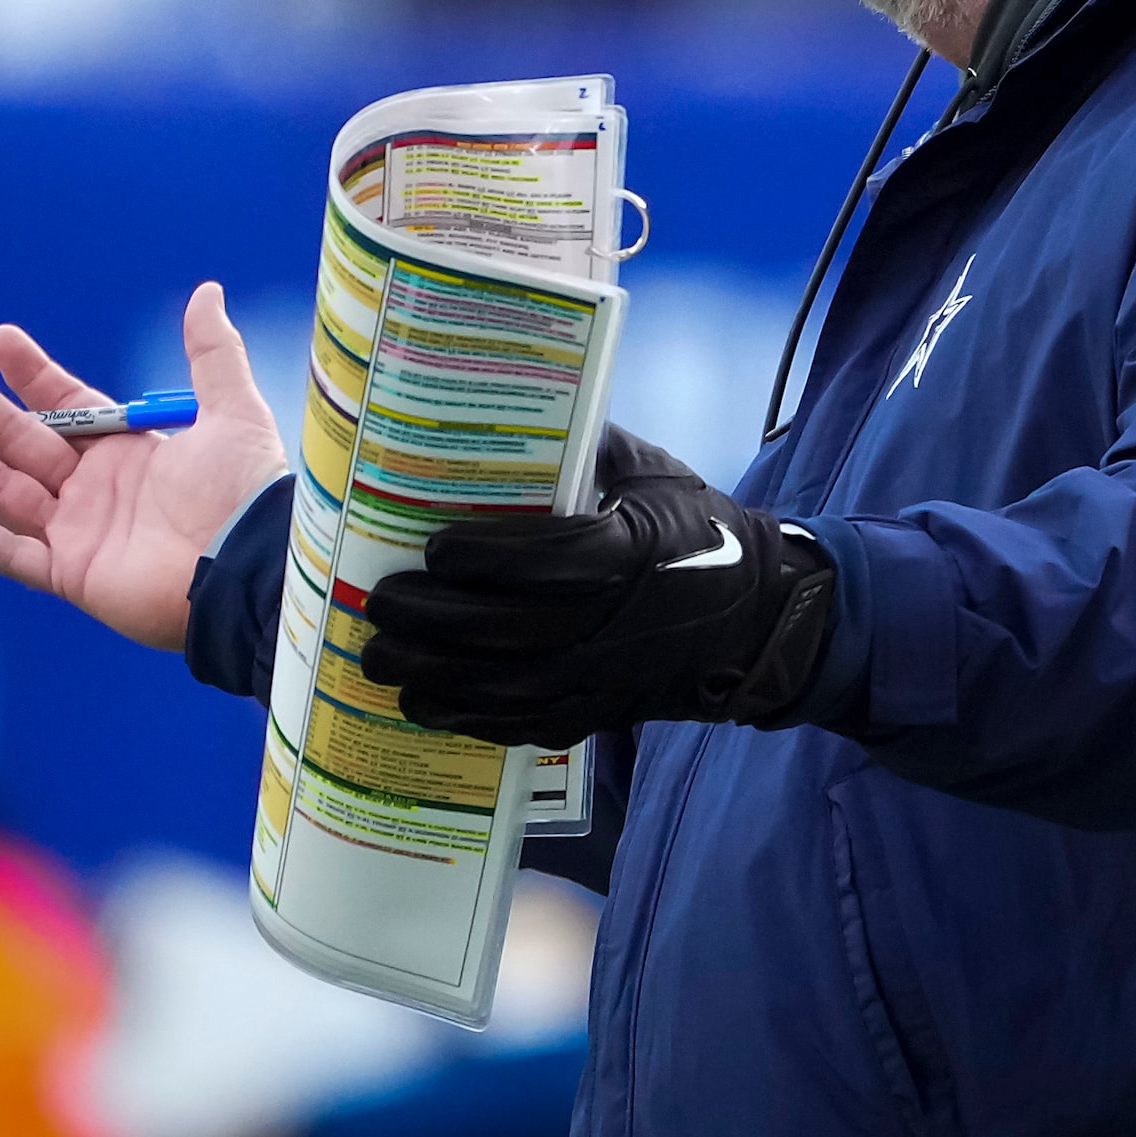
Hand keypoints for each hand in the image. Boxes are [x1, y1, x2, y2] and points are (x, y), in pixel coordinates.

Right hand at [0, 282, 290, 650]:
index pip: (66, 407)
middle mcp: (97, 489)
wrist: (253, 565)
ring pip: (4, 491)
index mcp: (129, 451)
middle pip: (20, 440)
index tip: (0, 339)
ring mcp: (80, 533)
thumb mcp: (233, 412)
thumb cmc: (247, 492)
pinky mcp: (74, 575)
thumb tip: (206, 291)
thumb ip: (212, 354)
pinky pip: (15, 555)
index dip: (32, 374)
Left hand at [360, 428, 836, 746]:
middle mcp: (617, 623)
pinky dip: (468, 717)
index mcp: (633, 553)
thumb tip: (519, 411)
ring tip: (381, 656)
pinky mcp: (601, 712)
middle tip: (380, 602)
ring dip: (435, 674)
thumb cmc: (698, 533)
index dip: (486, 558)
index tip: (435, 546)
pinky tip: (423, 700)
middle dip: (434, 620)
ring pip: (508, 685)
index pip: (550, 561)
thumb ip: (591, 448)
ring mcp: (608, 677)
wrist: (755, 615)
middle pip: (510, 630)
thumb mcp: (656, 475)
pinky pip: (525, 725)